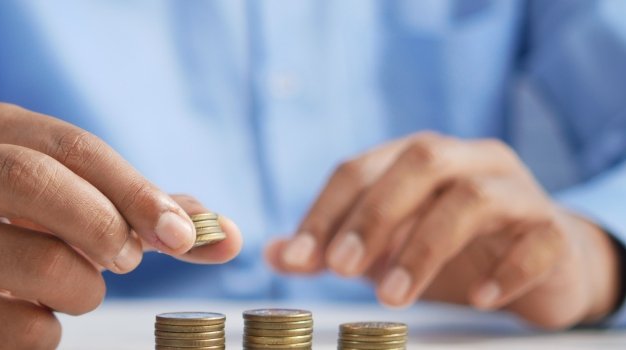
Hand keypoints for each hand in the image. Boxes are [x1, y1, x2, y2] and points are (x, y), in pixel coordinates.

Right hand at [0, 103, 241, 348]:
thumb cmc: (18, 231)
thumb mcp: (72, 200)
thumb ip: (147, 212)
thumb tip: (228, 236)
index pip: (72, 145)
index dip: (136, 189)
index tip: (182, 233)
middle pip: (36, 183)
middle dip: (105, 225)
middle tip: (129, 260)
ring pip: (40, 266)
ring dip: (84, 290)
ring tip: (72, 288)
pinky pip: (20, 329)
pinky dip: (50, 330)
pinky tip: (28, 315)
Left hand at [266, 132, 620, 328]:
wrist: (542, 263)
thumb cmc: (453, 248)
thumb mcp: (385, 246)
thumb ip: (332, 246)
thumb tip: (273, 254)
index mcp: (418, 157)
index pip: (360, 168)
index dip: (325, 211)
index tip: (297, 258)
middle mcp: (467, 160)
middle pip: (419, 162)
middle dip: (374, 215)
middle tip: (341, 268)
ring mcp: (515, 191)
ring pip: (473, 197)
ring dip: (425, 247)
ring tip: (394, 296)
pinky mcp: (553, 230)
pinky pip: (536, 240)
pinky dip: (505, 269)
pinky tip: (478, 298)